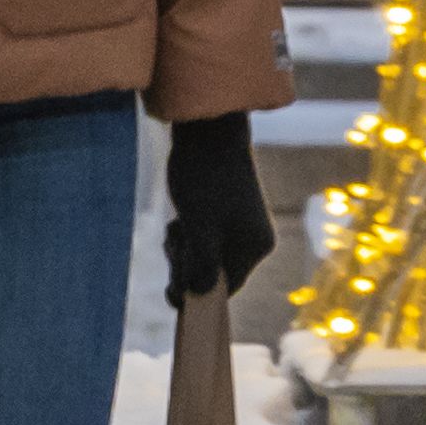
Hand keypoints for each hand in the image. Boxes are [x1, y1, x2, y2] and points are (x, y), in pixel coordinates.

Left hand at [164, 112, 276, 301]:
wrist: (206, 127)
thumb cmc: (204, 178)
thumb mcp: (198, 229)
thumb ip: (201, 268)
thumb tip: (198, 297)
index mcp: (255, 247)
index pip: (226, 288)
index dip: (196, 291)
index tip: (170, 291)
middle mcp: (254, 238)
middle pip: (214, 272)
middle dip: (187, 262)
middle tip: (174, 239)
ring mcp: (240, 223)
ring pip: (205, 252)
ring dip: (184, 246)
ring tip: (176, 224)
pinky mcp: (225, 209)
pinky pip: (203, 235)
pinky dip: (187, 231)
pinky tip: (179, 217)